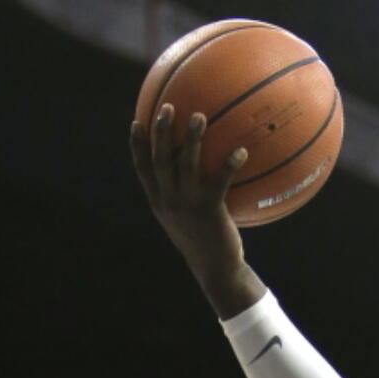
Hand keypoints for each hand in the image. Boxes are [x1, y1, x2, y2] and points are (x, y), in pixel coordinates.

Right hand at [130, 105, 254, 310]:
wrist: (216, 271)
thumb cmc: (204, 244)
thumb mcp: (184, 221)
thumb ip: (181, 198)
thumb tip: (192, 173)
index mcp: (159, 202)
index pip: (142, 169)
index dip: (137, 145)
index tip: (137, 122)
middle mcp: (169, 201)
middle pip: (161, 159)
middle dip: (162, 131)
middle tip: (168, 107)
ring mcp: (188, 205)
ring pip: (186, 165)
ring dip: (193, 138)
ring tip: (200, 116)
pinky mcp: (210, 211)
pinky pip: (220, 181)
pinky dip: (230, 165)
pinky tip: (242, 151)